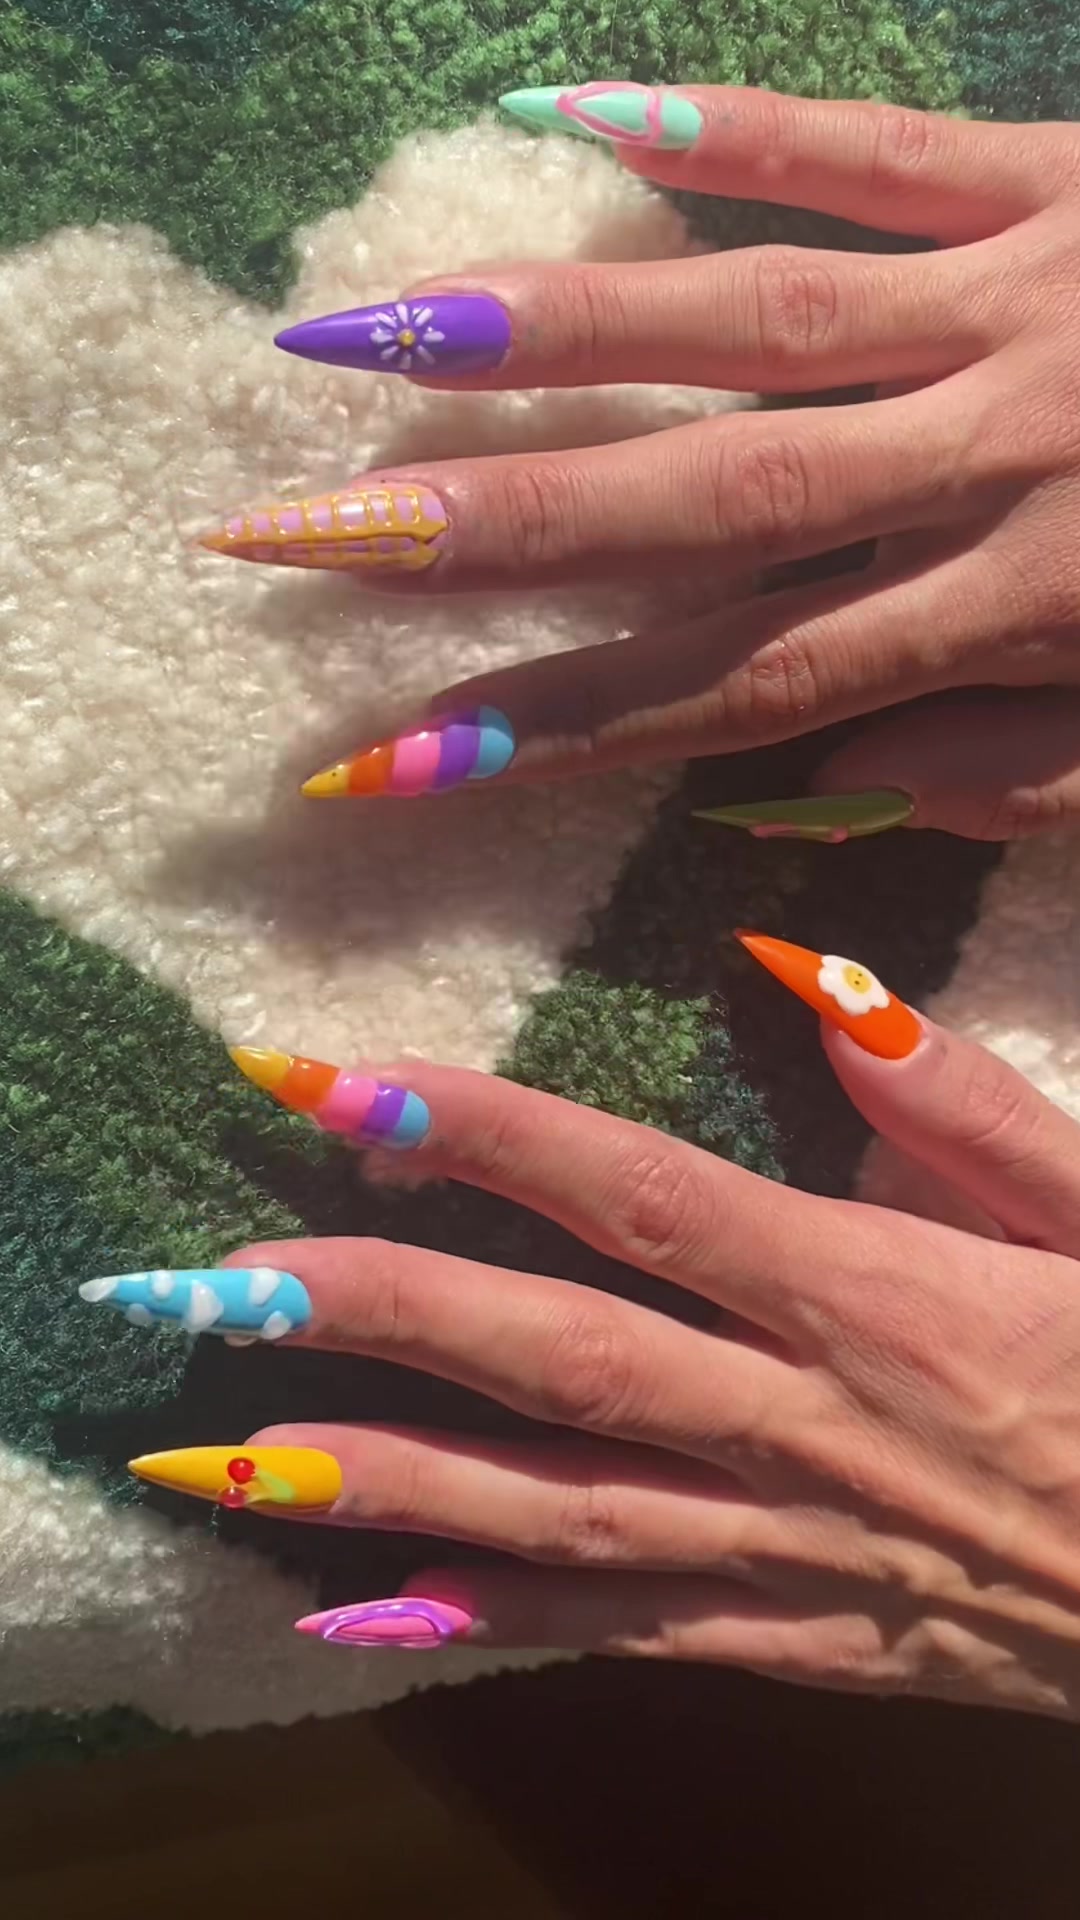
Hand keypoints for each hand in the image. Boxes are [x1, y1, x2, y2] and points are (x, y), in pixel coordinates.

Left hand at [119, 934, 1079, 1713]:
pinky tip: (354, 1607)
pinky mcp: (791, 1638)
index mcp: (875, 1291)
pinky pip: (620, 1630)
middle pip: (557, 1356)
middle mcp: (801, 1421)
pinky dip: (485, 1621)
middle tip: (211, 1281)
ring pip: (553, 1508)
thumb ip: (961, 1092)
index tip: (335, 1084)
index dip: (478, 1135)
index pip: (639, 1195)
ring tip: (220, 1455)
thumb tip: (809, 974)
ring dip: (379, 1478)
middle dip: (375, 1310)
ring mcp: (784, 1546)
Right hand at [206, 86, 1079, 841]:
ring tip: (365, 336)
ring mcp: (1023, 298)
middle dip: (485, 531)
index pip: (739, 689)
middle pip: (700, 504)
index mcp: (1027, 611)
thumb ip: (1006, 774)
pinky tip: (564, 111)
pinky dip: (728, 123)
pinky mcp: (1063, 174)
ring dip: (550, 331)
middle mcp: (993, 456)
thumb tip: (802, 788)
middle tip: (295, 533)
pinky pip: (878, 142)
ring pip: (752, 317)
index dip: (556, 731)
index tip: (385, 759)